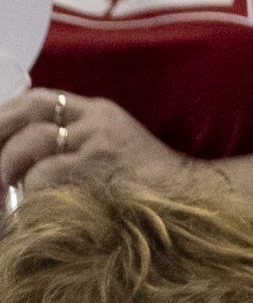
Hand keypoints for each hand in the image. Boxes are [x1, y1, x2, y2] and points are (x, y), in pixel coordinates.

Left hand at [0, 86, 197, 198]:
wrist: (184, 196)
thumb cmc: (141, 185)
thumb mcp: (105, 154)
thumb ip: (71, 149)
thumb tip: (22, 169)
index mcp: (95, 111)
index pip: (40, 99)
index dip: (7, 113)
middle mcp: (96, 117)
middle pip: (33, 107)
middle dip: (0, 129)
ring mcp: (99, 137)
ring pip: (34, 138)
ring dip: (7, 165)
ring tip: (2, 191)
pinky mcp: (100, 161)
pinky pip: (47, 170)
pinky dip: (30, 187)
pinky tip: (28, 203)